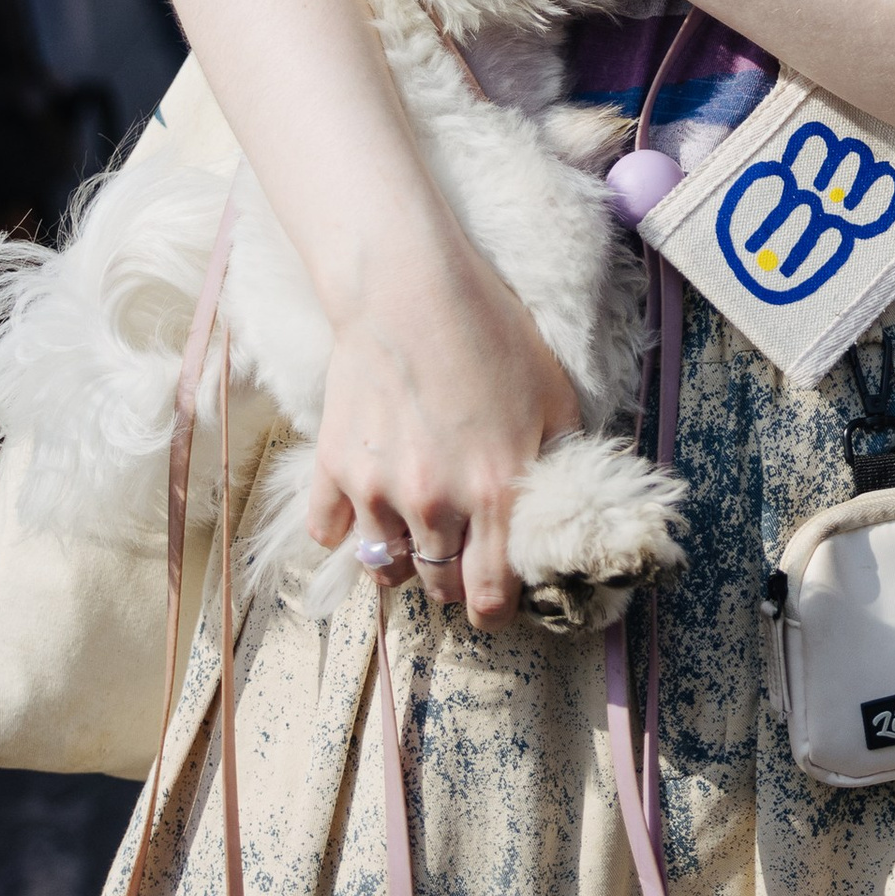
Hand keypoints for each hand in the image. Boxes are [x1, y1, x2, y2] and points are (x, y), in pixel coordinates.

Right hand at [303, 233, 581, 626]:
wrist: (408, 287)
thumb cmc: (489, 333)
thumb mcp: (552, 396)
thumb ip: (558, 462)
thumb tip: (564, 509)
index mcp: (496, 492)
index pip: (491, 595)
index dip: (496, 608)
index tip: (495, 598)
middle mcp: (435, 503)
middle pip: (438, 587)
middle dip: (453, 581)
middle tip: (460, 553)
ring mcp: (378, 490)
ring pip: (385, 569)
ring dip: (402, 559)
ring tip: (414, 530)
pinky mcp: (335, 468)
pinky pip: (330, 533)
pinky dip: (346, 530)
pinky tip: (366, 508)